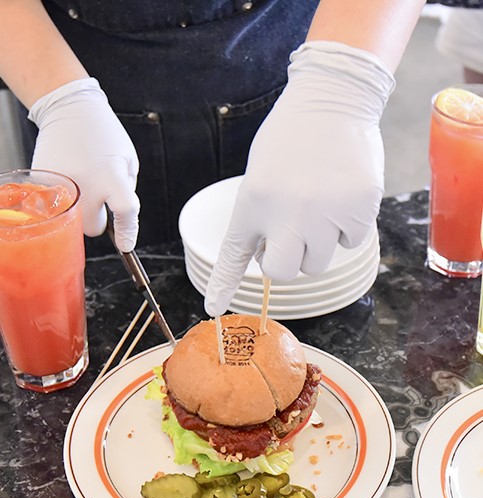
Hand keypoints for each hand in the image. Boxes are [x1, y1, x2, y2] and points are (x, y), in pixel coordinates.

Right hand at [28, 78, 138, 251]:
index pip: (125, 213)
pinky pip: (57, 206)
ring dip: (82, 211)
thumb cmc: (102, 133)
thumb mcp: (128, 159)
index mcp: (112, 176)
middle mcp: (86, 184)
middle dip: (100, 218)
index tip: (126, 244)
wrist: (69, 109)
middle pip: (93, 228)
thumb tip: (121, 217)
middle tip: (100, 197)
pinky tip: (70, 178)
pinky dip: (64, 199)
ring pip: (74, 221)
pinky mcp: (44, 184)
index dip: (128, 232)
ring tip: (84, 184)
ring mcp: (62, 185)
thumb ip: (127, 190)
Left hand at [204, 42, 394, 316]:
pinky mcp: (358, 210)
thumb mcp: (261, 175)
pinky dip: (346, 227)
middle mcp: (288, 214)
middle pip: (282, 273)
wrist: (334, 99)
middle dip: (286, 261)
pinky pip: (350, 242)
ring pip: (318, 264)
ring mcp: (326, 215)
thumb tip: (270, 256)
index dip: (223, 284)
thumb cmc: (291, 137)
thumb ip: (261, 217)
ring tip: (320, 207)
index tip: (214, 307)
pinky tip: (343, 196)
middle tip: (293, 236)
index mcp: (255, 201)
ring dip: (317, 245)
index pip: (235, 254)